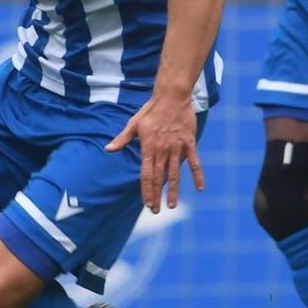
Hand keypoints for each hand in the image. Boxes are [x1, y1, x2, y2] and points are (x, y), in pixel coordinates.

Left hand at [106, 90, 203, 212]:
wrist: (171, 96)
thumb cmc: (151, 110)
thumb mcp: (134, 124)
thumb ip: (122, 139)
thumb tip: (108, 149)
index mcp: (148, 148)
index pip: (146, 174)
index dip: (146, 190)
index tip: (147, 203)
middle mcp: (162, 150)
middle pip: (159, 178)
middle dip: (157, 196)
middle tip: (156, 211)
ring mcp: (177, 148)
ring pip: (175, 174)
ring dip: (173, 191)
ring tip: (172, 206)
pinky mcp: (189, 142)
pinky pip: (194, 162)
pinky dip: (197, 175)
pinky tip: (200, 188)